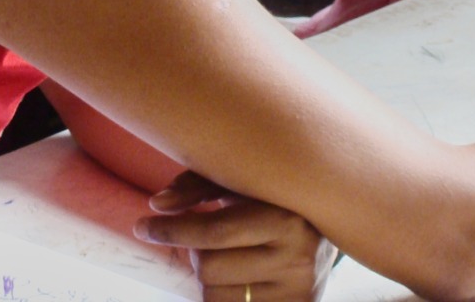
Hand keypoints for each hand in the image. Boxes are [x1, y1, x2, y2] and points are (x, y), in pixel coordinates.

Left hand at [134, 171, 336, 301]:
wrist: (330, 234)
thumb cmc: (272, 201)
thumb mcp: (243, 184)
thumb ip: (200, 185)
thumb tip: (157, 204)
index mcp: (288, 217)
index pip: (216, 231)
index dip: (173, 230)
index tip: (143, 225)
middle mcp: (297, 257)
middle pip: (209, 267)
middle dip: (194, 252)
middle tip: (202, 240)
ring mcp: (296, 291)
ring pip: (214, 295)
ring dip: (207, 278)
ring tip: (227, 257)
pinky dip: (220, 297)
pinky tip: (234, 280)